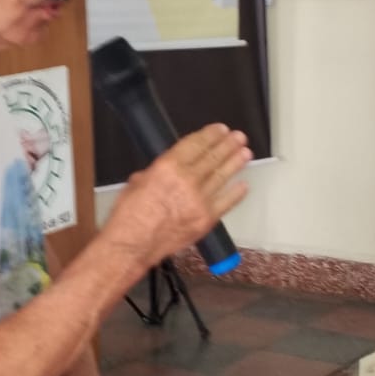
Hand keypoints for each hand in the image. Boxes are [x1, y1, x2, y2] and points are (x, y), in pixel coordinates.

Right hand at [106, 123, 250, 271]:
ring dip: (235, 163)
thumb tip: (162, 171)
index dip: (211, 135)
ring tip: (245, 154)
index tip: (220, 130)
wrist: (132, 246)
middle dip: (228, 145)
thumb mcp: (136, 182)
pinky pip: (226, 203)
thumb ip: (155, 173)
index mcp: (167, 167)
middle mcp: (186, 181)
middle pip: (212, 157)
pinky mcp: (206, 220)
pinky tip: (243, 185)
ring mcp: (199, 201)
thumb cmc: (129, 218)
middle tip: (239, 137)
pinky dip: (236, 194)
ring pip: (222, 176)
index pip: (195, 144)